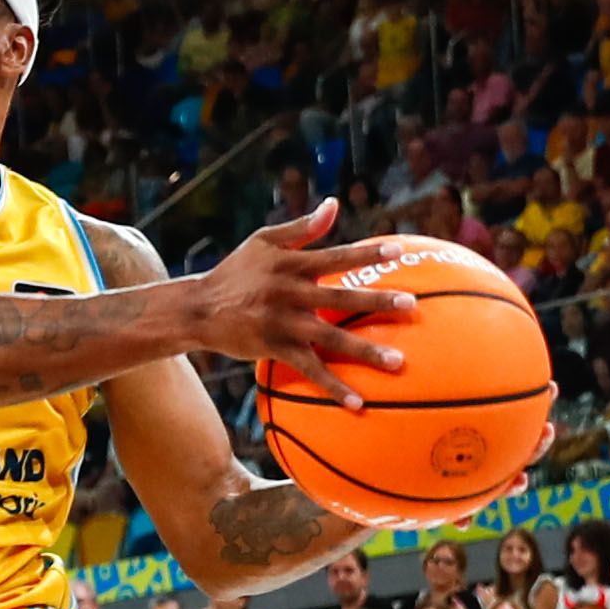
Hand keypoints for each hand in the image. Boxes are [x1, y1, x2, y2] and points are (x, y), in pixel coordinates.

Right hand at [188, 199, 420, 405]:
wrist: (197, 309)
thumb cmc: (235, 271)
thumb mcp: (263, 241)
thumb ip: (303, 227)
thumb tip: (335, 204)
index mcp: (290, 264)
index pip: (335, 256)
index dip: (366, 254)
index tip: (399, 253)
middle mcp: (289, 292)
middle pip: (340, 296)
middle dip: (377, 301)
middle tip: (411, 306)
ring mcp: (283, 323)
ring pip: (331, 337)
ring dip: (366, 351)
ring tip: (398, 362)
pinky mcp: (275, 349)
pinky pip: (310, 370)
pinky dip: (334, 387)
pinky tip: (358, 403)